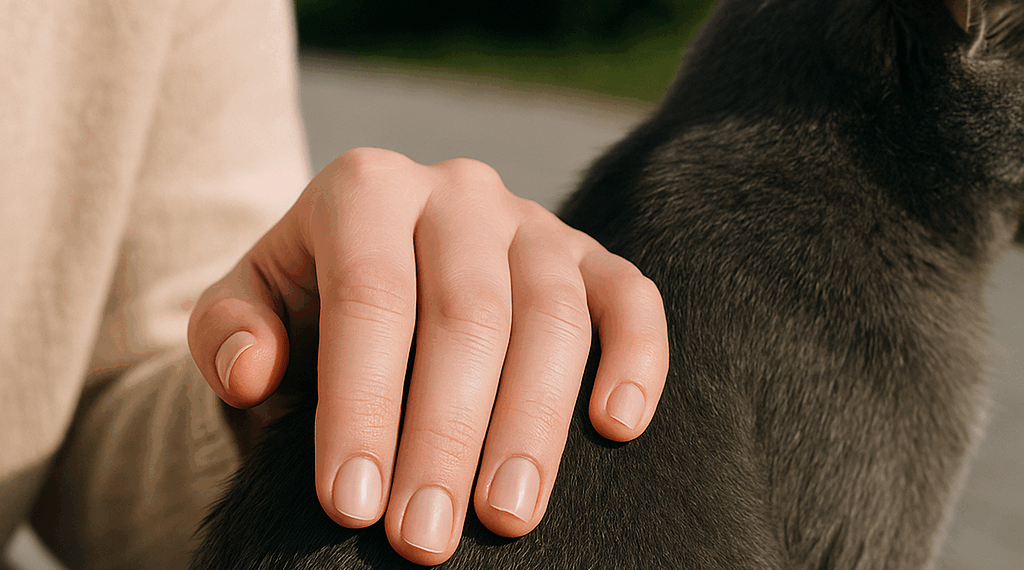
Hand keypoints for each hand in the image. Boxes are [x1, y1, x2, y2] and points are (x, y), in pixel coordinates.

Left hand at [187, 148, 668, 564]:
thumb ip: (229, 328)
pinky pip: (632, 298)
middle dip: (444, 434)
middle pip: (466, 314)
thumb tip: (251, 369)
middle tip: (424, 537)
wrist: (376, 283)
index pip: (369, 298)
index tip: (353, 505)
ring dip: (531, 424)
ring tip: (506, 517)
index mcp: (366, 189)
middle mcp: (458, 192)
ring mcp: (534, 223)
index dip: (361, 404)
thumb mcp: (246, 306)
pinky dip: (637, 359)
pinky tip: (617, 427)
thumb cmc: (307, 309)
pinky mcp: (592, 258)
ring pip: (551, 316)